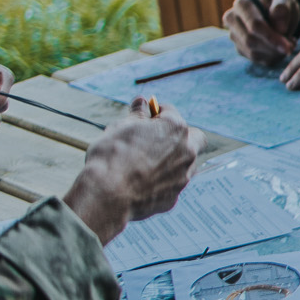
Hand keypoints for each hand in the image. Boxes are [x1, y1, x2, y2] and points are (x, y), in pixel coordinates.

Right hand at [61, 101, 202, 245]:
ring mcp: (183, 176)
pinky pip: (172, 184)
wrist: (107, 195)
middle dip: (179, 136)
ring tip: (146, 163)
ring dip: (173, 160)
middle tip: (157, 138)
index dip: (157, 113)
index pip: (171, 112)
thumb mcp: (120, 127)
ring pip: (185, 163)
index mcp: (175, 128)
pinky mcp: (174, 197)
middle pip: (193, 138)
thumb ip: (136, 115)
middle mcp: (187, 151)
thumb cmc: (111, 157)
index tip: (147, 117)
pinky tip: (142, 183)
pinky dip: (162, 181)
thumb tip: (141, 102)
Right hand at [223, 0, 299, 67]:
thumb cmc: (281, 6)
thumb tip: (280, 28)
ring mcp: (234, 35)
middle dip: (273, 47)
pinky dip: (272, 57)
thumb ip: (283, 9)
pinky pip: (256, 59)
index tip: (288, 46)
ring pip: (253, 52)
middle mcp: (232, 19)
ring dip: (274, 53)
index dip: (271, 37)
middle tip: (292, 46)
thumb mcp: (286, 1)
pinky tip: (280, 48)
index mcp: (242, 4)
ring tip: (288, 44)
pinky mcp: (240, 48)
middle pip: (250, 41)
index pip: (254, 25)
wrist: (278, 15)